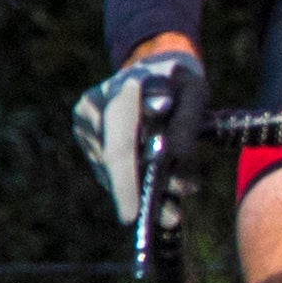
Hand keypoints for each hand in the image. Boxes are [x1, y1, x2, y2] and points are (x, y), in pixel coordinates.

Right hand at [72, 47, 208, 232]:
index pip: (121, 145)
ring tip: (171, 209)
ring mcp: (85, 120)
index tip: (132, 216)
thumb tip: (176, 162)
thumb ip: (188, 124)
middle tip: (171, 218)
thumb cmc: (181, 81)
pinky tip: (153, 187)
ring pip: (111, 170)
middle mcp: (96, 104)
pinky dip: (131, 181)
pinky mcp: (85, 133)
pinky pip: (107, 167)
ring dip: (141, 191)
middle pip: (115, 163)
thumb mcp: (197, 95)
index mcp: (124, 90)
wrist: (154, 64)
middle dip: (143, 194)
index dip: (125, 183)